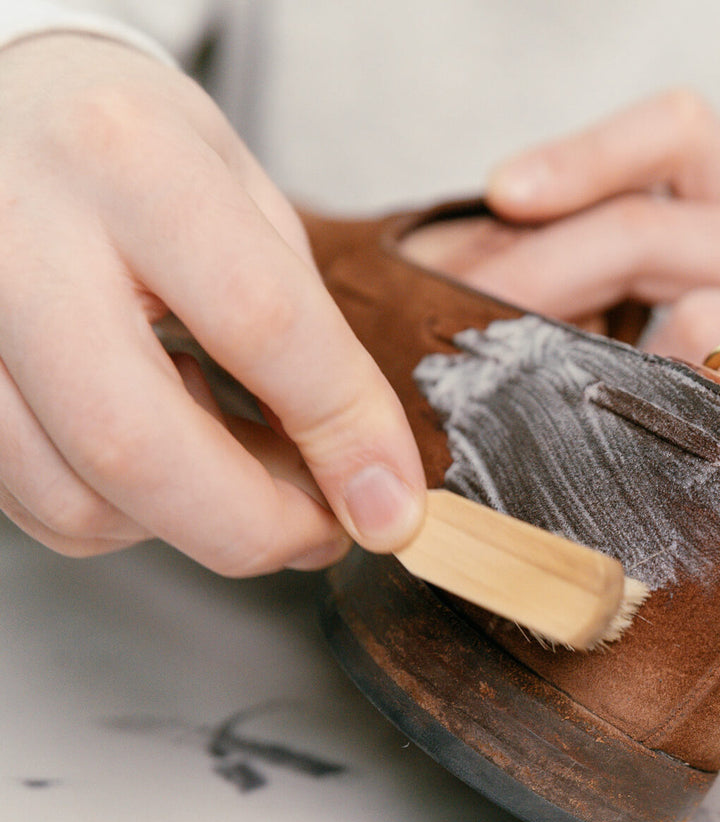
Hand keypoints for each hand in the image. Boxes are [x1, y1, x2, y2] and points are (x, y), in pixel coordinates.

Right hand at [0, 34, 424, 573]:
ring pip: (75, 498)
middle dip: (255, 525)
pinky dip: (124, 510)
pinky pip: (35, 503)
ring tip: (245, 463)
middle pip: (138, 446)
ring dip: (191, 522)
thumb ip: (306, 332)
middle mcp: (20, 239)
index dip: (344, 432)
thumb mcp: (246, 196)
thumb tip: (367, 475)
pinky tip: (165, 443)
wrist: (3, 106)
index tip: (393, 502)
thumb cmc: (133, 148)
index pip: (261, 323)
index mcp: (131, 163)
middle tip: (323, 530)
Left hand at [456, 90, 719, 557]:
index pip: (680, 135)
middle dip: (534, 270)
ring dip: (583, 360)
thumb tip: (525, 288)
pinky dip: (659, 432)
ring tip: (515, 393)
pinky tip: (614, 451)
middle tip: (459, 314)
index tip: (505, 191)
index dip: (585, 153)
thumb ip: (678, 258)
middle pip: (646, 230)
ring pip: (684, 325)